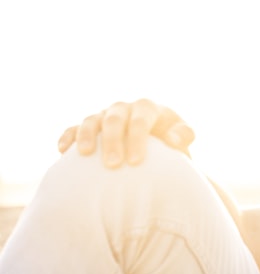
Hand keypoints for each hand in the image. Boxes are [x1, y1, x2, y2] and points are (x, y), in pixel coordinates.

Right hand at [57, 99, 194, 167]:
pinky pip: (74, 127)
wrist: (156, 143)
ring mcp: (105, 115)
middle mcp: (124, 108)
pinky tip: (62, 150)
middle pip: (114, 120)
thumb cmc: (172, 142)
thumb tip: (173, 141)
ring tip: (84, 154)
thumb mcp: (183, 137)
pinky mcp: (90, 125)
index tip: (136, 162)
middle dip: (112, 141)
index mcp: (148, 108)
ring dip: (86, 136)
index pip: (141, 120)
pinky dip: (68, 136)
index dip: (137, 139)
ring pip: (91, 120)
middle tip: (113, 165)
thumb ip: (183, 136)